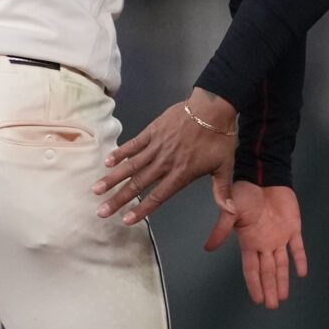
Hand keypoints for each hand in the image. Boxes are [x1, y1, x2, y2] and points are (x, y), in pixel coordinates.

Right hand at [94, 87, 236, 225]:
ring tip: (96, 189)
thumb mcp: (225, 167)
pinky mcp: (152, 131)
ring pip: (131, 165)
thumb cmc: (219, 139)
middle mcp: (164, 163)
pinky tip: (107, 162)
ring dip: (112, 178)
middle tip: (101, 211)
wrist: (212, 108)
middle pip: (138, 184)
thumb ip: (223, 192)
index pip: (157, 196)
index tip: (125, 220)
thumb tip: (232, 214)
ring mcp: (156, 146)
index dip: (141, 209)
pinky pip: (133, 144)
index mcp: (181, 174)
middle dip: (118, 199)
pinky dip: (120, 153)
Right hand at [206, 183, 307, 309]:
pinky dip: (300, 259)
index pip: (251, 269)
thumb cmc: (243, 192)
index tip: (258, 300)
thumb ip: (221, 230)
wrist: (262, 175)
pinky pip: (297, 247)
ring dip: (282, 280)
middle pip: (267, 271)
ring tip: (283, 297)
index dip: (254, 285)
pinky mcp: (292, 228)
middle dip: (270, 288)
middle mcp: (264, 243)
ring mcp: (279, 237)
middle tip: (272, 305)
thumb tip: (207, 248)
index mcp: (249, 241)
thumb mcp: (229, 211)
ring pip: (281, 264)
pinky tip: (301, 273)